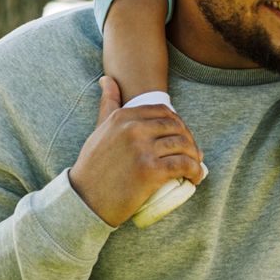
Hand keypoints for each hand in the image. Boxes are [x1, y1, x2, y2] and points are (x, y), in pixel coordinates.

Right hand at [68, 78, 204, 226]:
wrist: (84, 201)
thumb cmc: (92, 168)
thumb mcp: (98, 130)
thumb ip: (107, 104)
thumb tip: (107, 79)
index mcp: (123, 117)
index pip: (163, 111)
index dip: (178, 124)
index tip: (181, 138)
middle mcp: (133, 128)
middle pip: (176, 127)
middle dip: (190, 140)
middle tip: (192, 155)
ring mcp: (142, 149)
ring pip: (183, 145)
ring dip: (195, 157)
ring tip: (194, 167)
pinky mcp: (151, 171)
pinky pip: (183, 165)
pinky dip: (195, 171)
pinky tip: (195, 177)